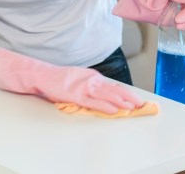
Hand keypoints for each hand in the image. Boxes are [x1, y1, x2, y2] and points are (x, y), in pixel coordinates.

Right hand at [0, 48, 143, 113]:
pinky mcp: (76, 95)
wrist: (43, 75)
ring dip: (122, 101)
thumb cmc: (60, 79)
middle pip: (114, 90)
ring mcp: (85, 87)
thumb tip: (103, 94)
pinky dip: (106, 106)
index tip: (136, 98)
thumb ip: (91, 86)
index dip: (126, 93)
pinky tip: (115, 109)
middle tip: (141, 104)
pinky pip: (94, 102)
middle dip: (129, 97)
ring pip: (107, 95)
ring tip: (133, 107)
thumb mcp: (79, 80)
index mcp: (93, 77)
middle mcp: (92, 80)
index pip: (113, 86)